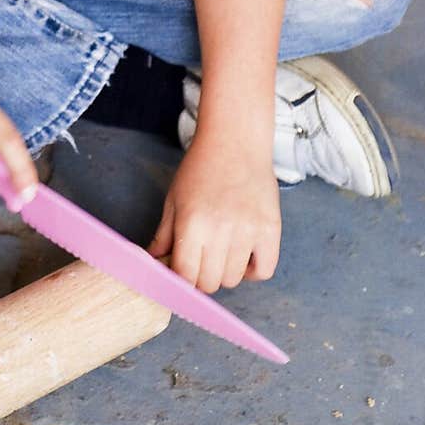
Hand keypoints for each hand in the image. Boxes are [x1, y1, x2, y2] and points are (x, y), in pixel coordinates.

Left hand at [149, 133, 280, 292]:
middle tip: (201, 259)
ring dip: (225, 272)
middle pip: (210, 283)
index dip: (181, 280)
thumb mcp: (174, 199)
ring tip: (222, 250)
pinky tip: (243, 254)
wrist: (235, 141)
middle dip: (201, 277)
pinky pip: (264, 271)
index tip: (182, 272)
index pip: (186, 276)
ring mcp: (249, 231)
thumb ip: (163, 236)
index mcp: (193, 223)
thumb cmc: (201, 168)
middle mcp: (222, 230)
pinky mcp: (271, 229)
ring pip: (234, 280)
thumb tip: (153, 264)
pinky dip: (252, 270)